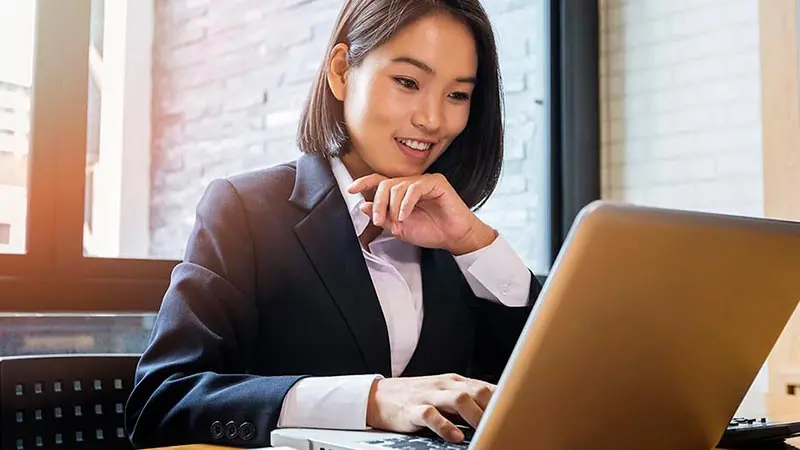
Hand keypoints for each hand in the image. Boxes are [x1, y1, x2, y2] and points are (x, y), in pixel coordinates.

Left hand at [347, 173, 497, 254]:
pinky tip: (405, 215)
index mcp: (403, 192)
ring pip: (398, 186)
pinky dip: (406, 203)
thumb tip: (365, 206)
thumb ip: (384, 217)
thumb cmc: (432, 232)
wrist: (454, 238)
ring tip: (398, 221)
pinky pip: (414, 188)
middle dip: (379, 203)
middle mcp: (412, 184)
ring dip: (393, 206)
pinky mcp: (436, 182)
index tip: (351, 189)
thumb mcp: (400, 228)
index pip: (381, 182)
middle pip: (386, 184)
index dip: (365, 183)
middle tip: (380, 220)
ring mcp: (424, 181)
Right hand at [365, 374, 494, 442]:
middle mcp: (444, 385)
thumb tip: (497, 411)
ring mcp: (428, 395)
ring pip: (458, 399)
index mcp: (455, 382)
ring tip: (484, 430)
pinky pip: (431, 415)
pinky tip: (455, 437)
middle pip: (477, 390)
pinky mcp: (413, 409)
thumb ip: (467, 400)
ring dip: (475, 415)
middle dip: (493, 408)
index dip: (504, 400)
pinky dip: (445, 426)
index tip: (518, 415)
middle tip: (504, 425)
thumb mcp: (444, 394)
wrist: (378, 397)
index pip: (486, 386)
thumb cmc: (417, 397)